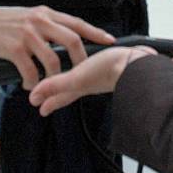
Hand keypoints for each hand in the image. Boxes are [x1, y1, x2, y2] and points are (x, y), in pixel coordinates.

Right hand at [0, 5, 114, 89]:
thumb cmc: (5, 22)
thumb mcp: (30, 16)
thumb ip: (48, 25)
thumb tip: (67, 41)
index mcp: (47, 14)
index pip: (77, 23)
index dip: (95, 33)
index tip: (110, 41)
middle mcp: (40, 22)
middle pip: (72, 41)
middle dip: (81, 61)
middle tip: (81, 74)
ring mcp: (28, 35)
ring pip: (53, 61)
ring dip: (55, 77)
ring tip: (51, 85)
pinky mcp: (15, 49)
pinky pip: (31, 71)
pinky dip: (33, 82)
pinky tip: (30, 85)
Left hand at [29, 46, 154, 116]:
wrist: (138, 64)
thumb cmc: (111, 72)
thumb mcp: (78, 77)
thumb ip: (57, 86)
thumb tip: (34, 98)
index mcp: (81, 85)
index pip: (62, 96)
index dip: (51, 102)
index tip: (40, 109)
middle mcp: (91, 81)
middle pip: (73, 89)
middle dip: (63, 93)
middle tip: (52, 97)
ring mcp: (103, 74)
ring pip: (86, 79)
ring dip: (78, 81)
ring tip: (73, 80)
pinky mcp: (114, 64)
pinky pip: (99, 68)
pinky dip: (95, 67)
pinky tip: (98, 63)